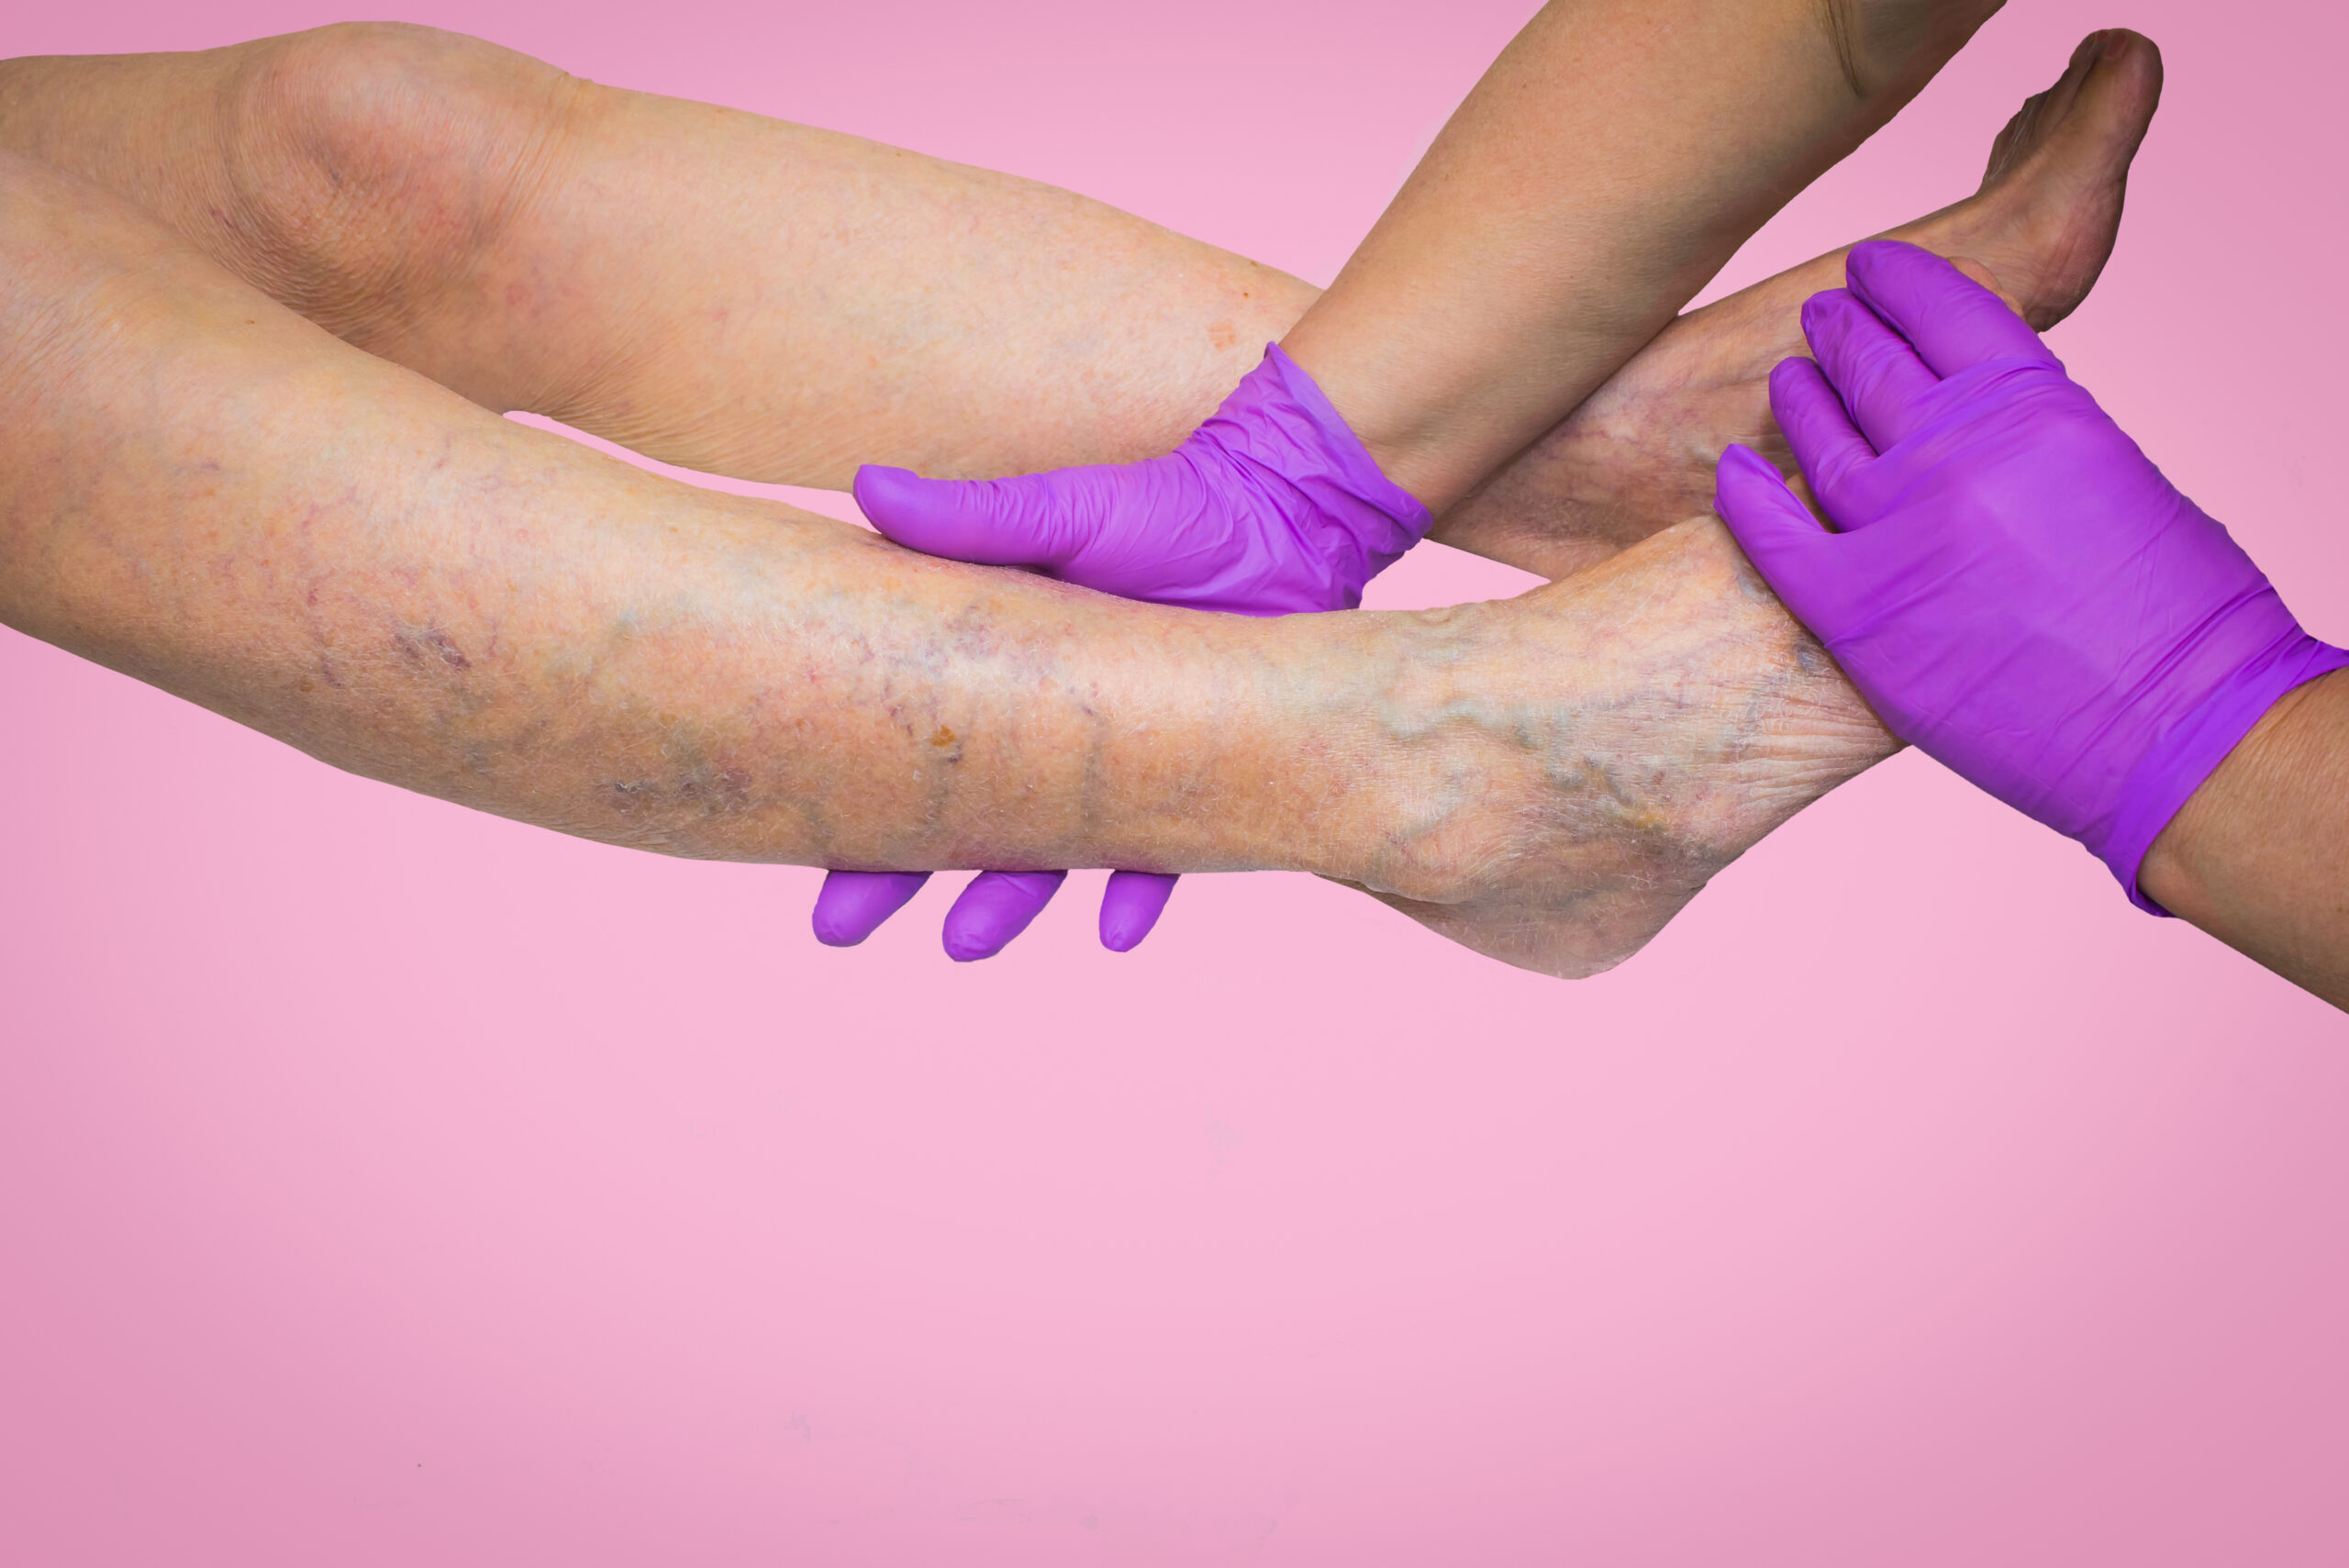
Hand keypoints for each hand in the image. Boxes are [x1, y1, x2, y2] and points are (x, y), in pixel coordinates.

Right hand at [815, 344, 1429, 957]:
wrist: (1288, 517)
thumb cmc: (1169, 509)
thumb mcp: (1061, 514)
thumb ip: (971, 519)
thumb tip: (863, 485)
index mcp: (999, 674)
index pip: (907, 745)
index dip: (852, 800)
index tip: (797, 845)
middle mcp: (1049, 734)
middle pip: (960, 818)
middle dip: (897, 876)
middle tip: (839, 927)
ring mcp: (1122, 767)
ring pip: (1050, 853)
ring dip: (1007, 900)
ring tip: (964, 943)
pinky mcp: (1201, 783)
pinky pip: (1165, 854)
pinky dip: (1139, 890)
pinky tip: (1114, 932)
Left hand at [1714, 240, 2344, 908]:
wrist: (2174, 726)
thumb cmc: (2178, 619)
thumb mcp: (2116, 476)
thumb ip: (2037, 436)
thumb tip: (1983, 431)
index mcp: (2035, 403)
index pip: (1947, 309)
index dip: (1902, 282)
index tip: (1874, 268)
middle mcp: (1955, 448)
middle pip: (1873, 367)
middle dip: (1844, 335)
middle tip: (1823, 318)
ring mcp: (1897, 525)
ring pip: (1821, 439)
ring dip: (1801, 399)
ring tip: (1790, 376)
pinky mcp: (1854, 608)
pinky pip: (1775, 535)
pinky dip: (1746, 497)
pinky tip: (1733, 471)